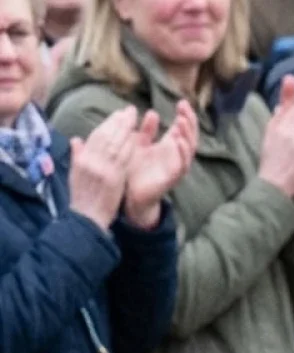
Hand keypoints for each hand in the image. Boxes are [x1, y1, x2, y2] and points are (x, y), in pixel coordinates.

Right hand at [69, 106, 138, 230]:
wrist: (87, 218)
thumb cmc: (81, 197)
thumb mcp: (75, 175)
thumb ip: (77, 155)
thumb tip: (76, 139)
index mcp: (82, 160)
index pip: (96, 136)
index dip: (108, 123)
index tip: (118, 114)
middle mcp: (91, 162)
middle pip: (107, 136)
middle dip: (119, 121)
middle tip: (130, 110)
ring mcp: (103, 169)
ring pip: (115, 143)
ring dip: (126, 128)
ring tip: (134, 117)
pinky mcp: (114, 177)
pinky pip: (122, 157)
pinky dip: (129, 145)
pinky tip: (136, 136)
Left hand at [123, 100, 197, 229]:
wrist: (129, 196)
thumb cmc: (134, 170)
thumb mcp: (138, 145)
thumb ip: (146, 131)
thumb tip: (151, 112)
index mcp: (169, 146)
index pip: (183, 128)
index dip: (185, 115)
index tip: (181, 101)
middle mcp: (176, 155)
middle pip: (190, 135)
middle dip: (189, 120)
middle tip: (184, 107)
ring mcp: (176, 166)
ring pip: (189, 148)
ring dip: (188, 134)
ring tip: (182, 120)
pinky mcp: (173, 177)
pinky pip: (182, 164)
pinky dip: (182, 152)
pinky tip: (178, 140)